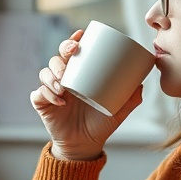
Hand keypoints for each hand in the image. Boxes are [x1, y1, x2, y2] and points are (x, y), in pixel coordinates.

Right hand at [31, 30, 142, 160]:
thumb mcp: (119, 110)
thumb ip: (131, 98)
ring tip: (64, 85)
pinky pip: (38, 94)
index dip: (73, 40)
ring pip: (45, 72)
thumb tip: (141, 83)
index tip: (80, 35)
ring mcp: (51, 91)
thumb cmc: (100, 124)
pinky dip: (47, 94)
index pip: (73, 52)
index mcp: (79, 75)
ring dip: (53, 75)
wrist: (85, 145)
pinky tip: (60, 100)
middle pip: (57, 57)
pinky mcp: (42, 104)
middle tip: (71, 54)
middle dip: (62, 51)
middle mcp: (63, 79)